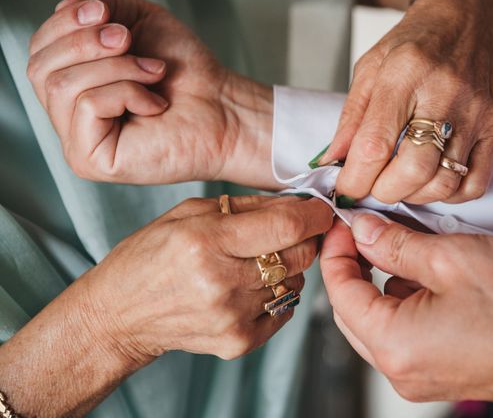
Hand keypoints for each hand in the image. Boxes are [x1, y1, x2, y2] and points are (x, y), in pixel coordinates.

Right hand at [27, 0, 274, 187]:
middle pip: (39, 67)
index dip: (65, 22)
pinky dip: (127, 92)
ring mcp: (77, 143)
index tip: (105, 11)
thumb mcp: (137, 20)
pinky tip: (155, 104)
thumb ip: (97, 4)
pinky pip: (88, 106)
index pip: (39, 50)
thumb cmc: (185, 70)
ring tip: (154, 71)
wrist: (223, 106)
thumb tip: (66, 9)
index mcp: (73, 85)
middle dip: (87, 42)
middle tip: (129, 41)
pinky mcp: (91, 161)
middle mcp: (67, 117)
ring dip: (116, 67)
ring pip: (62, 85)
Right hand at [87, 195, 332, 360]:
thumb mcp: (189, 212)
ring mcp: (232, 316)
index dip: (314, 215)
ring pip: (295, 282)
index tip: (321, 210)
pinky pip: (284, 311)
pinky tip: (251, 287)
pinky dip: (277, 295)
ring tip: (257, 261)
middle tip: (292, 232)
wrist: (119, 315)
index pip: (286, 226)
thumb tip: (296, 203)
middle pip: (299, 255)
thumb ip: (247, 206)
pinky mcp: (237, 342)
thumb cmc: (150, 256)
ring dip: (287, 268)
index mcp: (207, 241)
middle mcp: (222, 281)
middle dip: (305, 239)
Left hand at [320, 215, 492, 403]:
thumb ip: (395, 244)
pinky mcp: (440, 371)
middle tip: (367, 230)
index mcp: (394, 344)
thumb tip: (362, 231)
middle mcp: (400, 369)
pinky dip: (406, 299)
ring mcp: (420, 375)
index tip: (345, 223)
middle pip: (353, 309)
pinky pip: (404, 332)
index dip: (336, 251)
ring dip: (382, 281)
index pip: (340, 292)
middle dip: (355, 267)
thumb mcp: (451, 258)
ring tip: (406, 247)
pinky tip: (428, 274)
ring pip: (379, 319)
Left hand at [321, 0, 492, 203]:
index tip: (346, 187)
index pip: (376, 145)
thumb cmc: (414, 43)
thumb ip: (351, 117)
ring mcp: (475, 112)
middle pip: (414, 169)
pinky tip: (431, 180)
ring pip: (444, 182)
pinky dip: (449, 196)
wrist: (467, 19)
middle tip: (373, 185)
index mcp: (404, 74)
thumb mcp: (370, 67)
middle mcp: (444, 94)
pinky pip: (475, 183)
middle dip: (384, 191)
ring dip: (414, 195)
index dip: (355, 179)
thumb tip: (332, 161)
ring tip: (400, 181)